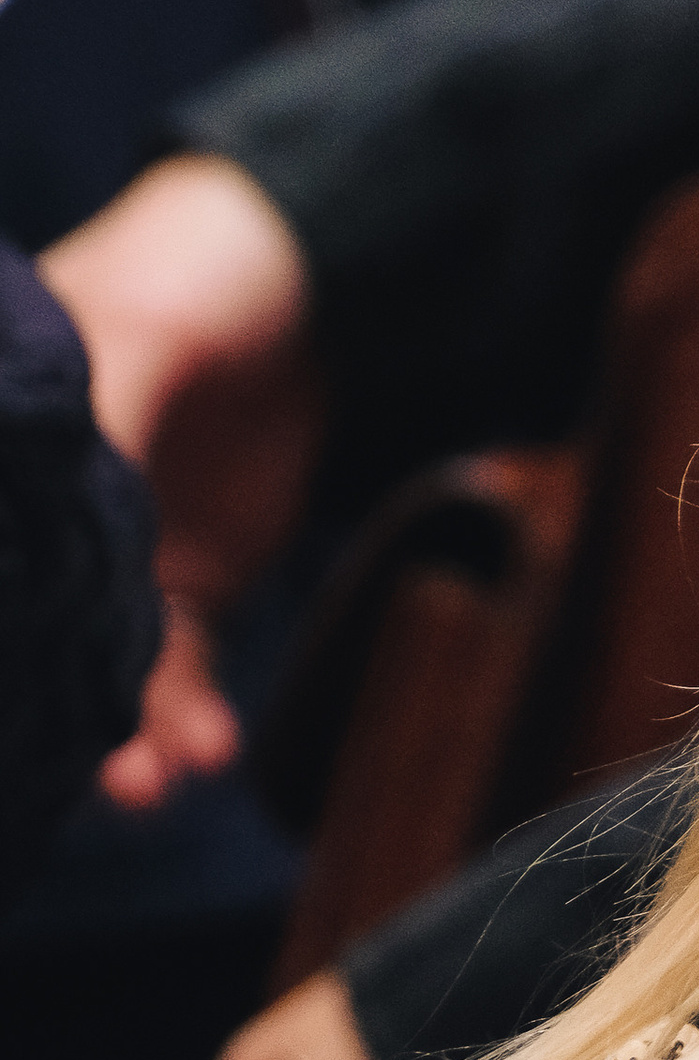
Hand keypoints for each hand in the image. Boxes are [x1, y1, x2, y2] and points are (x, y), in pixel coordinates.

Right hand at [40, 153, 323, 807]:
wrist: (307, 279)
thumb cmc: (193, 274)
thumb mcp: (143, 333)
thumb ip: (103, 418)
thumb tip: (52, 499)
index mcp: (8, 445)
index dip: (0, 616)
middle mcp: (41, 510)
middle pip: (30, 624)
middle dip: (49, 703)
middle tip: (74, 770)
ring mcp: (112, 554)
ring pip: (104, 663)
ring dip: (126, 733)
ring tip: (151, 784)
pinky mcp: (185, 583)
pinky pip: (182, 667)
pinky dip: (192, 715)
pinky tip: (211, 751)